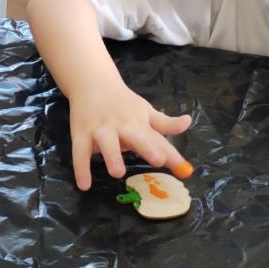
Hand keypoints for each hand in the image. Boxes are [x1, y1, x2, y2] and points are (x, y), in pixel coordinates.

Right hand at [68, 76, 191, 189]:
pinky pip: (80, 152)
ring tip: (118, 172)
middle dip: (147, 147)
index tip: (185, 169)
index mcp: (139, 122)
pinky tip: (84, 185)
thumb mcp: (145, 111)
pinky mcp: (80, 134)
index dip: (172, 154)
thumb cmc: (122, 102)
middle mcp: (122, 125)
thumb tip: (188, 122)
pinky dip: (81, 168)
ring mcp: (100, 130)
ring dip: (112, 156)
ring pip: (106, 143)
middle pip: (136, 136)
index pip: (159, 140)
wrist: (92, 82)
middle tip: (158, 160)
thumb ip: (165, 123)